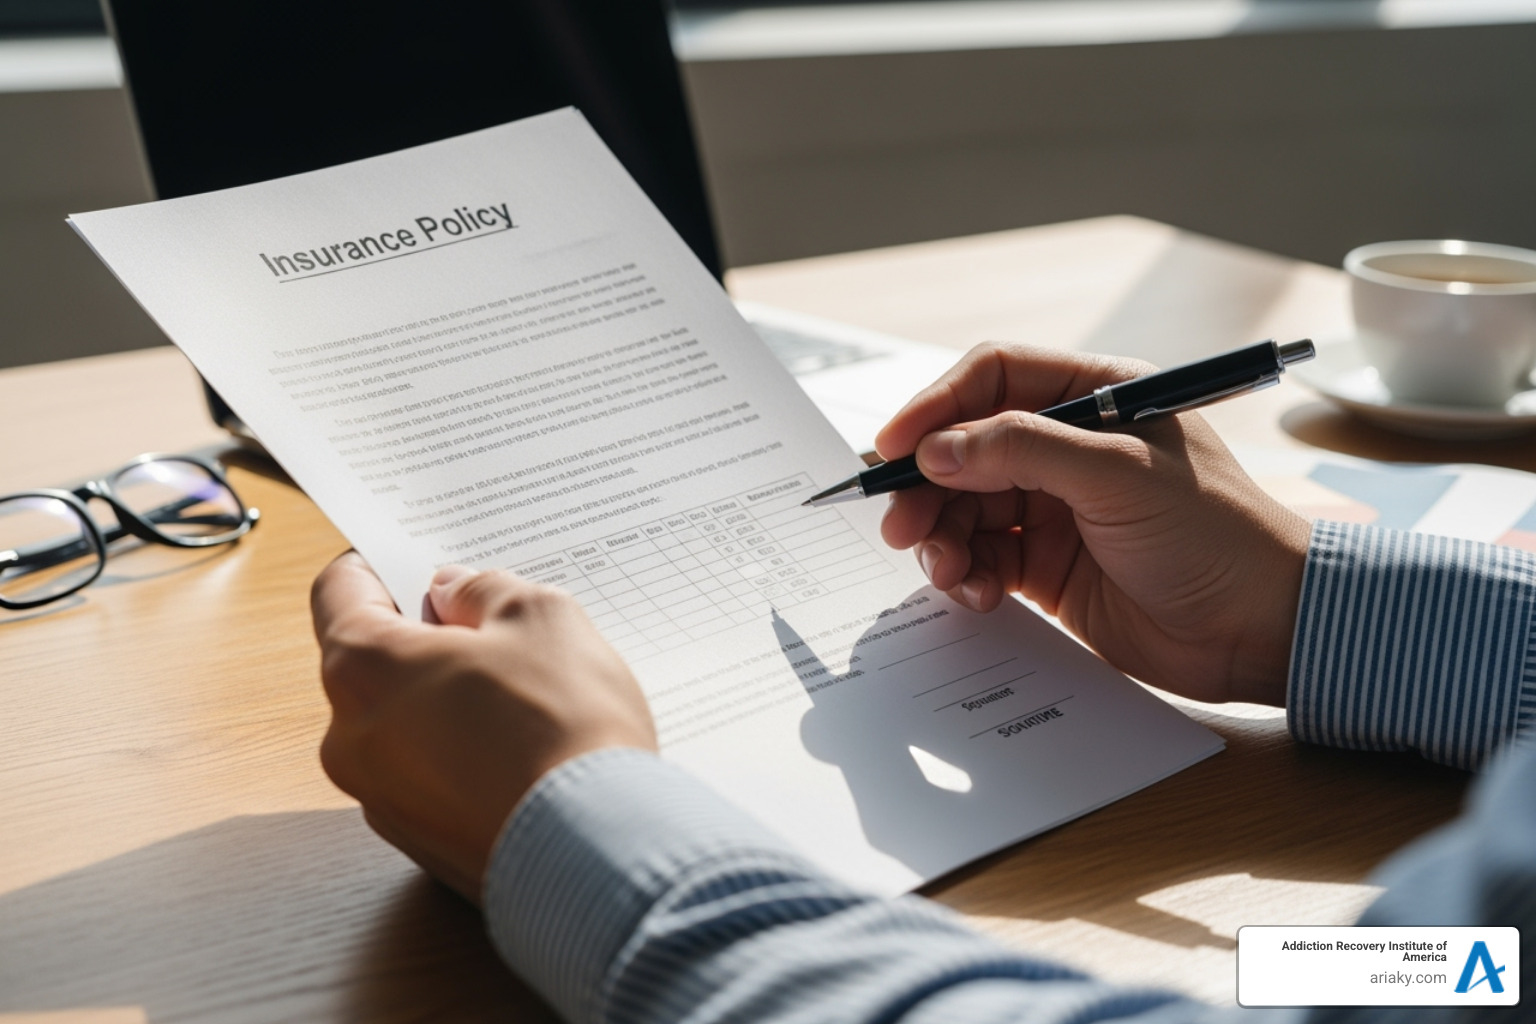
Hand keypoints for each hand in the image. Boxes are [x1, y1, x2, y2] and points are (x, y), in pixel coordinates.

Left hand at [310, 553, 655, 900]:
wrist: (599, 848)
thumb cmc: (564, 724)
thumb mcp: (540, 615)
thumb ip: (484, 590)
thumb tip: (454, 594)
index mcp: (363, 668)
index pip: (339, 591)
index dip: (378, 564)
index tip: (414, 560)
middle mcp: (351, 739)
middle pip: (372, 663)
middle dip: (426, 638)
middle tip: (495, 626)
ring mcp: (382, 801)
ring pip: (404, 724)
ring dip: (448, 700)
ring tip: (527, 693)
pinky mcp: (421, 845)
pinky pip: (432, 778)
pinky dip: (466, 756)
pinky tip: (528, 748)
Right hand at [877, 343, 1310, 706]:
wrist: (1261, 629)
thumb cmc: (1215, 535)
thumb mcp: (1118, 476)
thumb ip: (1021, 450)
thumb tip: (934, 449)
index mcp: (1095, 396)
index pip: (992, 379)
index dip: (936, 408)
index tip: (893, 449)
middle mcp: (1069, 446)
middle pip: (965, 449)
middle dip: (927, 487)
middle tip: (901, 528)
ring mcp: (1057, 507)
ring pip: (965, 507)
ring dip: (943, 537)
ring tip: (946, 570)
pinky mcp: (1050, 567)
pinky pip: (983, 558)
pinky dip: (967, 574)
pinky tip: (979, 595)